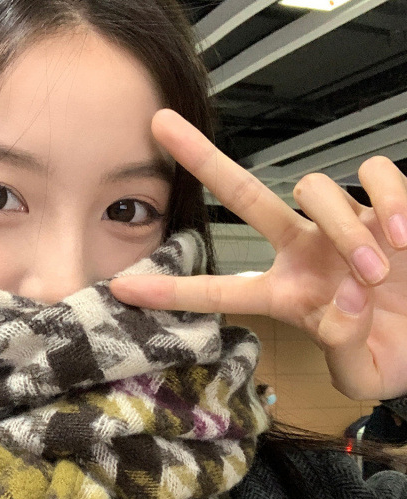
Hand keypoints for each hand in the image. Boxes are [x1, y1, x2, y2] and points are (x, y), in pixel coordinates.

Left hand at [110, 109, 406, 401]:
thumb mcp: (360, 373)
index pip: (218, 292)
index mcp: (284, 295)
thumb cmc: (390, 355)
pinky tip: (403, 236)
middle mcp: (303, 252)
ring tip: (375, 273)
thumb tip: (344, 307)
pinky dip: (390, 198)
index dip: (171, 291)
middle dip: (202, 160)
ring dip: (344, 229)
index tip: (120, 287)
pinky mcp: (388, 206)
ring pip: (315, 190)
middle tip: (159, 125)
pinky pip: (376, 175)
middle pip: (244, 196)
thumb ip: (344, 350)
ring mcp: (341, 226)